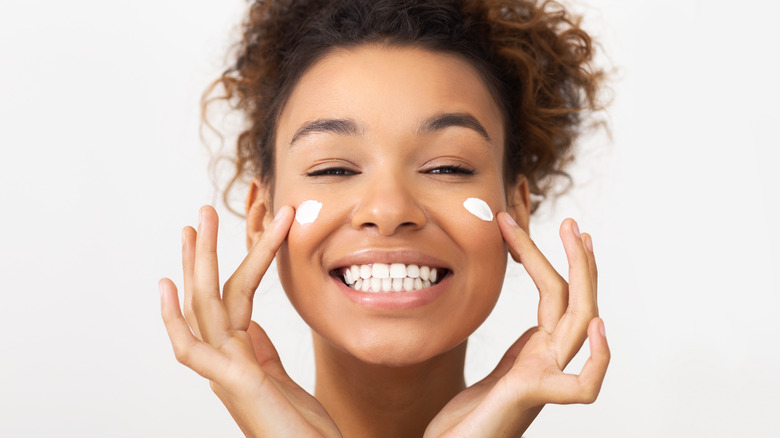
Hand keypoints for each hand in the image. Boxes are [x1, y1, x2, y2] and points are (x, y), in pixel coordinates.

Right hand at [159, 205, 340, 437]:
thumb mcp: (279, 381)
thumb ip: (261, 353)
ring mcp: (226, 371)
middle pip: (210, 296)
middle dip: (204, 253)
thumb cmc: (300, 429)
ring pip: (205, 307)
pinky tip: (167, 285)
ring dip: (199, 262)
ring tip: (197, 223)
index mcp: (240, 356)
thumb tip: (251, 328)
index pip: (230, 298)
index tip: (218, 235)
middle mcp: (226, 361)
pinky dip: (174, 318)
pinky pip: (192, 348)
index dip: (223, 264)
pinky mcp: (232, 382)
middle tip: (202, 213)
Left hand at [425, 213, 609, 436]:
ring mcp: (543, 378)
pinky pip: (581, 385)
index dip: (545, 260)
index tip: (525, 229)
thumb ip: (507, 355)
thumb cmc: (466, 424)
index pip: (551, 296)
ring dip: (583, 277)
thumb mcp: (486, 375)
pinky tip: (597, 329)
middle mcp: (545, 362)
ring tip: (579, 238)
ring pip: (579, 322)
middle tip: (571, 222)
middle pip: (573, 301)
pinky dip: (598, 360)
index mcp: (533, 353)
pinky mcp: (533, 399)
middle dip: (577, 259)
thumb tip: (505, 328)